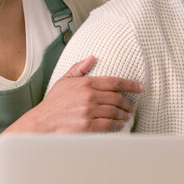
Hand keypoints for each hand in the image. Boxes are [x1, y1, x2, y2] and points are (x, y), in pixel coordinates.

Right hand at [15, 56, 143, 132]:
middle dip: (129, 103)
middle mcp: (89, 96)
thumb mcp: (64, 81)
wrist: (42, 122)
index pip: (114, 82)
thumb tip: (92, 57)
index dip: (131, 84)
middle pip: (118, 98)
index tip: (141, 87)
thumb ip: (79, 68)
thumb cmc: (53, 102)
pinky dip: (117, 125)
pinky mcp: (87, 125)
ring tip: (127, 116)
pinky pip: (109, 125)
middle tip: (132, 107)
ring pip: (115, 112)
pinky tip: (120, 125)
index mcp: (86, 83)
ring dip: (124, 115)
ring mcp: (88, 111)